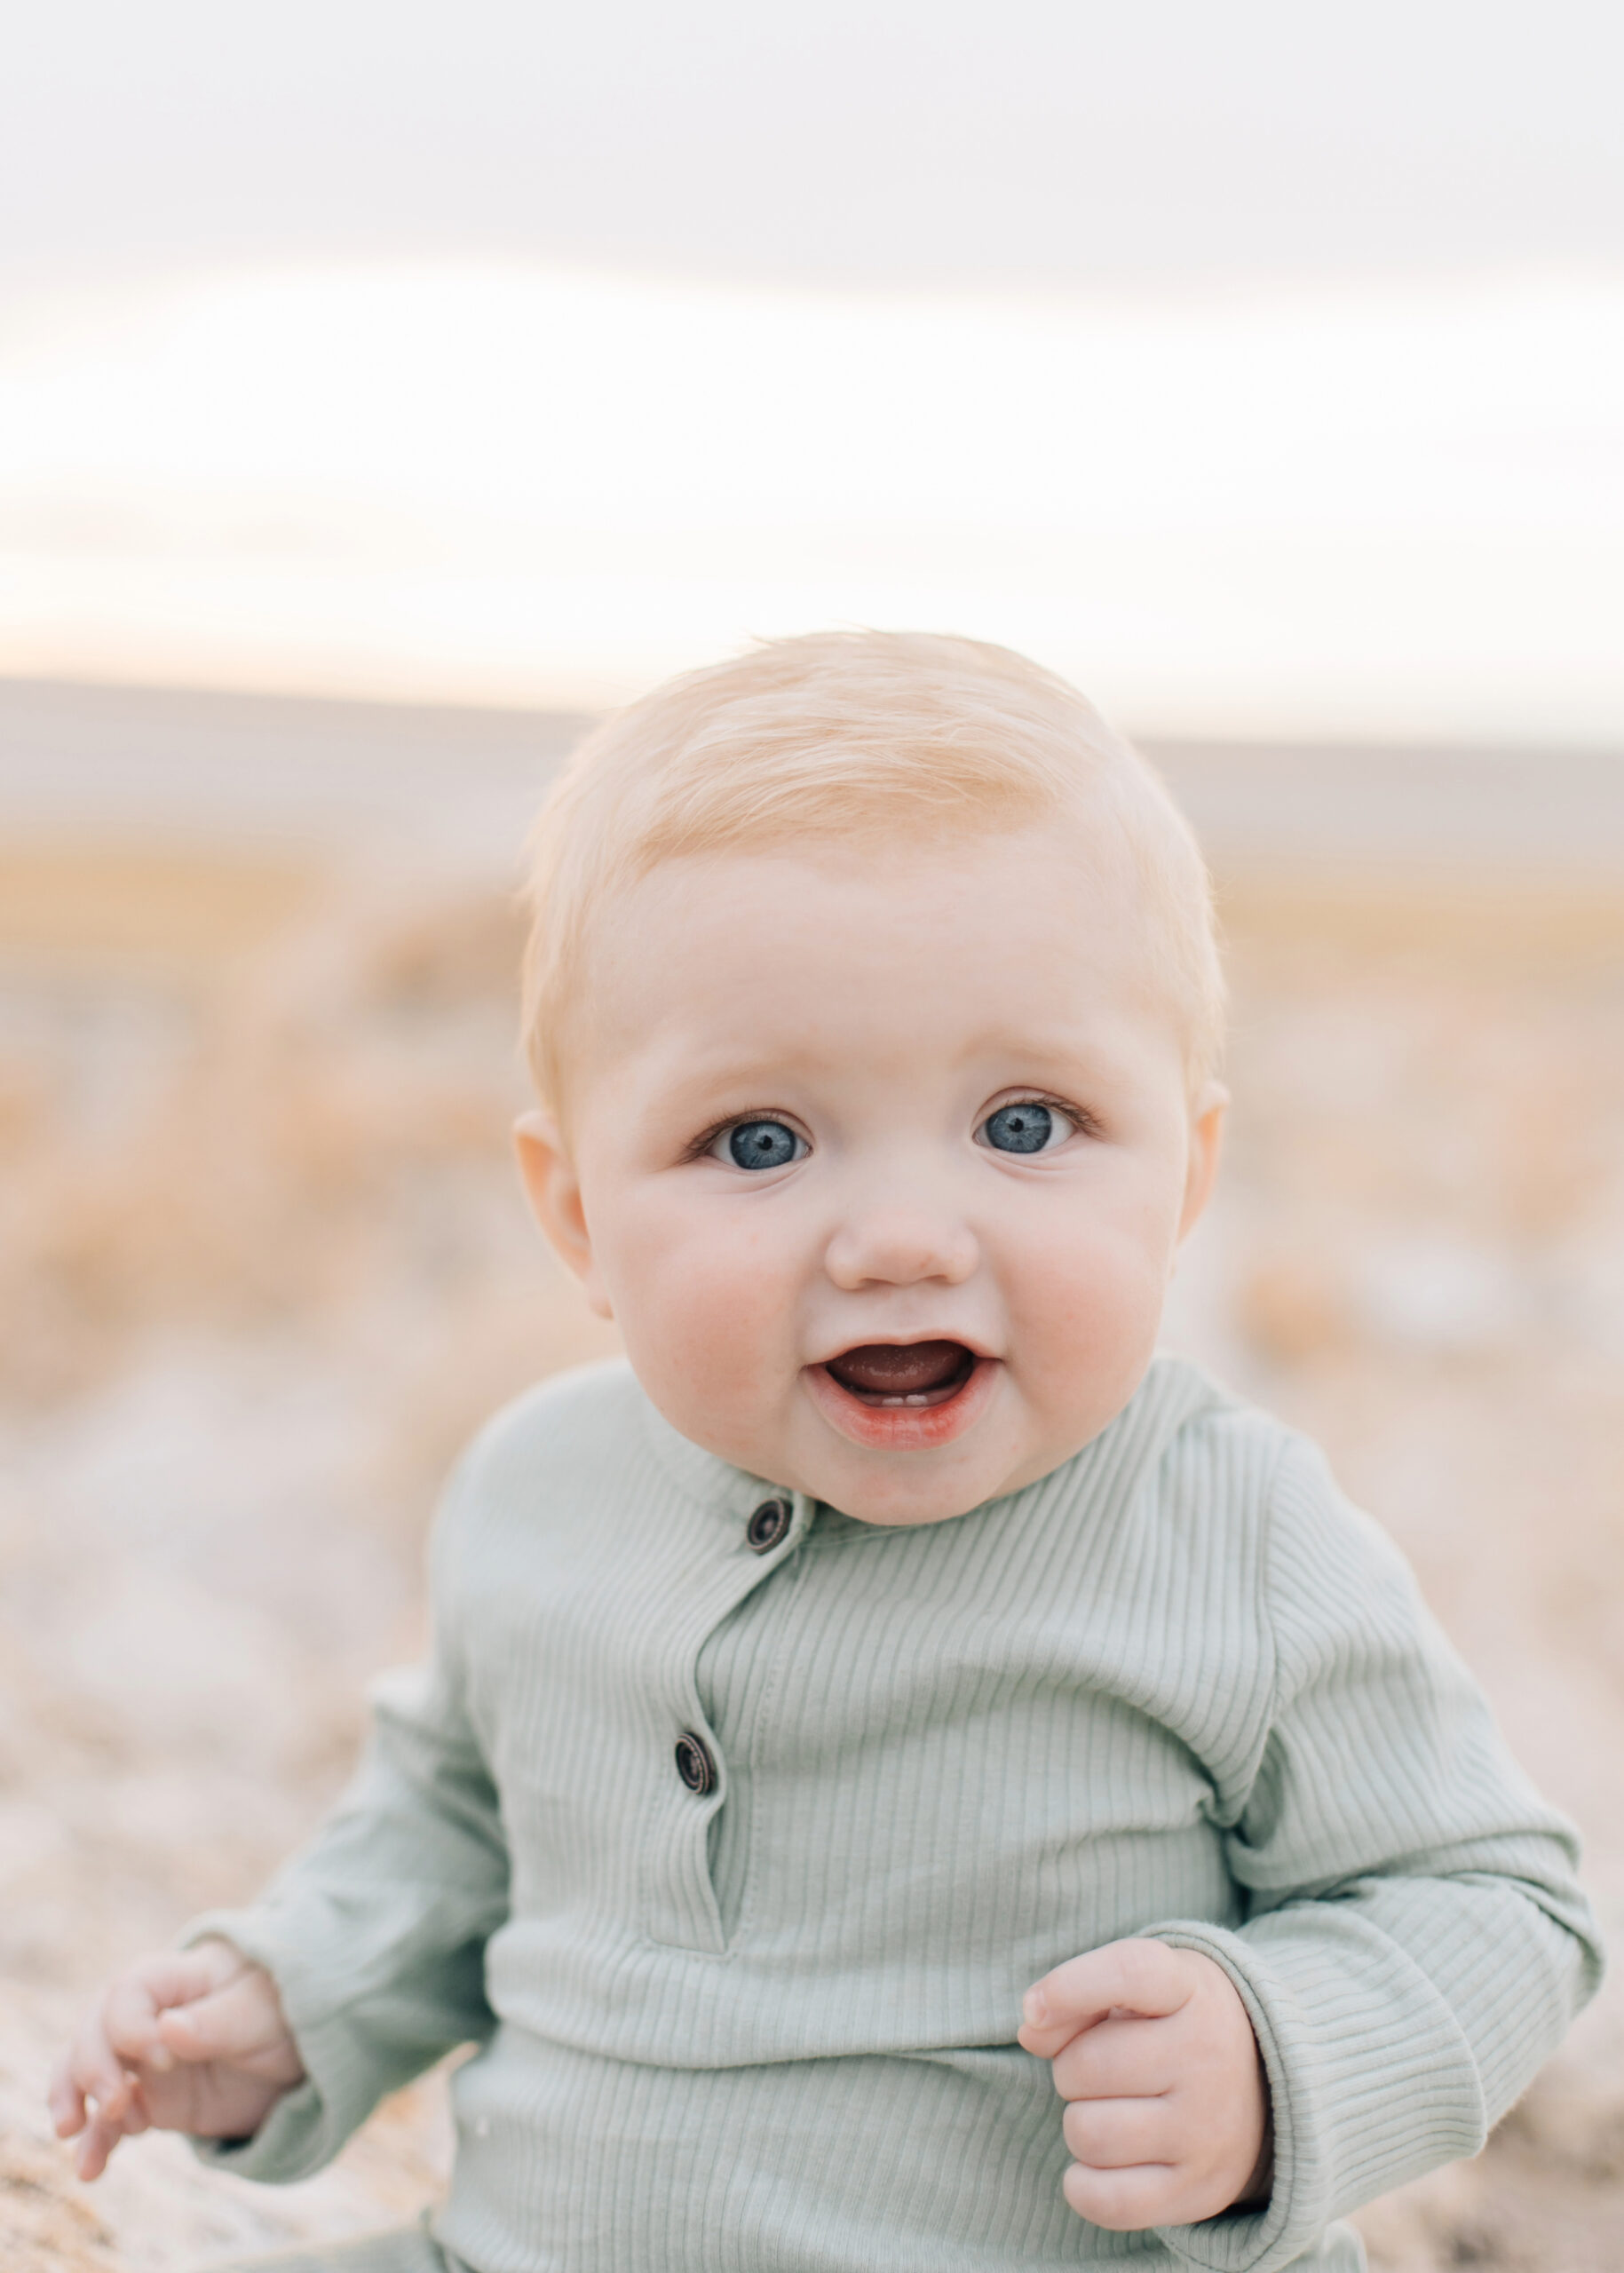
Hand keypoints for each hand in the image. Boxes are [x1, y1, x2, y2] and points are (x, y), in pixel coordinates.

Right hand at [48, 1938, 306, 2179]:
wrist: (301, 2049)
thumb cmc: (283, 2009)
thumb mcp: (262, 2013)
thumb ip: (217, 2022)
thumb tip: (167, 2028)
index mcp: (173, 1978)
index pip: (126, 1993)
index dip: (132, 2027)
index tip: (166, 2059)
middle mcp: (147, 2017)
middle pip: (94, 2031)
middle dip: (93, 2068)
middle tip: (115, 2102)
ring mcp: (144, 2061)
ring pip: (86, 2073)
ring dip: (72, 2100)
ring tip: (71, 2132)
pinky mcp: (150, 2100)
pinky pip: (109, 2119)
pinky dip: (95, 2142)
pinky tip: (89, 2169)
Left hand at [1018, 1938, 1270, 2230]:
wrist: (1265, 2087)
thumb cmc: (1172, 2025)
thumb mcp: (1136, 1989)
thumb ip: (1077, 1997)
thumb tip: (1031, 2029)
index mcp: (1189, 1990)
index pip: (1128, 1973)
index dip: (1069, 1987)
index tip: (1033, 2009)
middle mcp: (1207, 2057)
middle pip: (1086, 2066)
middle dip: (1069, 2069)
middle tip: (1098, 2071)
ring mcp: (1207, 2130)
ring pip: (1089, 2134)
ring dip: (1079, 2123)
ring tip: (1109, 2111)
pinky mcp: (1199, 2191)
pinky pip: (1108, 2201)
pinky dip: (1083, 2185)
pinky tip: (1098, 2163)